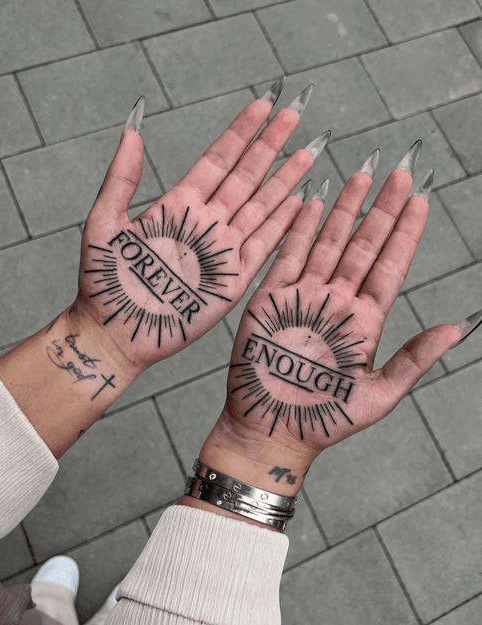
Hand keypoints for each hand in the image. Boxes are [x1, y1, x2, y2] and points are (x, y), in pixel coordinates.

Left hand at [75, 85, 327, 375]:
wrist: (116, 332)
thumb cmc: (103, 284)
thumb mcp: (104, 225)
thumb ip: (121, 180)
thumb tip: (131, 132)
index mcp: (177, 206)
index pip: (217, 160)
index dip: (240, 133)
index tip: (262, 106)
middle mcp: (205, 223)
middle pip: (246, 177)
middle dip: (270, 146)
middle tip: (293, 116)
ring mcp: (223, 251)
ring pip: (262, 207)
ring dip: (285, 181)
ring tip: (307, 153)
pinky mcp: (233, 282)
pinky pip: (265, 247)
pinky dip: (284, 226)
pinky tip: (300, 203)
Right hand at [204, 147, 461, 487]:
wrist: (271, 429)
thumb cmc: (325, 419)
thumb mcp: (379, 394)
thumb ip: (414, 359)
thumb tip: (458, 329)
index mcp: (365, 322)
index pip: (391, 265)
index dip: (405, 232)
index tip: (419, 200)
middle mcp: (337, 302)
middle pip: (364, 246)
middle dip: (381, 209)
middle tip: (397, 173)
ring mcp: (304, 297)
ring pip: (328, 242)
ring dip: (344, 210)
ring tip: (359, 177)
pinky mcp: (271, 300)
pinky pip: (286, 256)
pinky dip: (297, 229)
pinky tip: (311, 204)